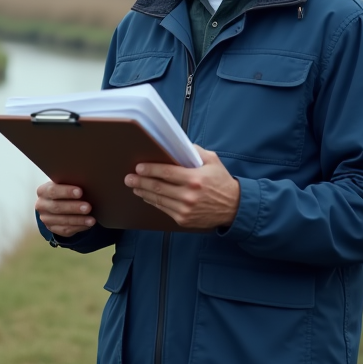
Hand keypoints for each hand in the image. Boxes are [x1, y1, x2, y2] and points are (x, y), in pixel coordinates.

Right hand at [36, 181, 95, 236]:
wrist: (59, 202)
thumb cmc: (65, 190)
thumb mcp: (65, 184)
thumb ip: (71, 183)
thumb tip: (87, 183)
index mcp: (43, 191)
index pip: (52, 191)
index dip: (66, 192)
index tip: (80, 192)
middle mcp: (42, 205)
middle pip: (57, 207)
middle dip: (74, 207)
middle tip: (88, 207)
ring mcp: (46, 219)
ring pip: (62, 220)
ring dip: (78, 220)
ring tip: (91, 219)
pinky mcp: (53, 228)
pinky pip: (65, 230)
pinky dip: (78, 227)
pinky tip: (88, 224)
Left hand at [125, 146, 239, 229]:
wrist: (234, 207)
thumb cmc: (222, 182)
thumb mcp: (212, 161)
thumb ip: (195, 151)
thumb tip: (177, 144)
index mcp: (195, 179)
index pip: (166, 173)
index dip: (150, 170)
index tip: (138, 167)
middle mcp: (188, 196)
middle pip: (158, 187)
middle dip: (140, 182)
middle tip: (129, 178)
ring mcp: (185, 209)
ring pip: (158, 200)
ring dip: (143, 192)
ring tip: (134, 187)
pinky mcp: (183, 219)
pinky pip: (163, 209)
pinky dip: (153, 202)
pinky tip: (147, 196)